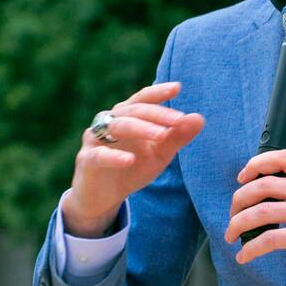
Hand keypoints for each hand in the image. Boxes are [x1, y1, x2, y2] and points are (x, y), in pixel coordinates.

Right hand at [63, 82, 204, 236]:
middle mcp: (110, 122)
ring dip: (141, 129)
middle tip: (179, 119)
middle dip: (158, 114)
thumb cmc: (133, 167)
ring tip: (161, 135)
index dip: (158, 92)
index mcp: (128, 117)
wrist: (104, 197)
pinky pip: (99, 154)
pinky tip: (130, 159)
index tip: (177, 87)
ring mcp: (95, 140)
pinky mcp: (87, 160)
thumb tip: (199, 118)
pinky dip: (114, 156)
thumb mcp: (160, 153)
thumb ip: (177, 136)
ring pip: (117, 127)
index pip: (143, 99)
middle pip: (134, 111)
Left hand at [225, 149, 285, 285]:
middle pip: (266, 184)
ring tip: (232, 235)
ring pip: (264, 211)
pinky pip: (271, 238)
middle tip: (232, 214)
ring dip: (239, 224)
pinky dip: (251, 248)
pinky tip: (245, 256)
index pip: (285, 157)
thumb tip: (270, 195)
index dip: (257, 164)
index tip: (242, 178)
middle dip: (239, 199)